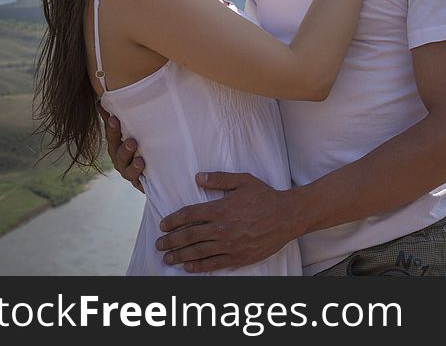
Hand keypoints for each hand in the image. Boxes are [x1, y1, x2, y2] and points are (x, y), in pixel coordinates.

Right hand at [99, 103, 143, 192]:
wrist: (156, 169)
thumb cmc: (140, 144)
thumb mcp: (131, 131)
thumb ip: (115, 118)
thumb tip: (100, 101)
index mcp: (117, 145)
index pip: (112, 136)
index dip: (112, 129)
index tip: (115, 118)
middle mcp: (120, 160)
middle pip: (118, 154)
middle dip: (124, 148)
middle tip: (132, 141)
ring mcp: (129, 172)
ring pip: (127, 169)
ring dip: (133, 165)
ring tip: (140, 159)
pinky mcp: (139, 183)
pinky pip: (139, 181)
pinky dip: (140, 176)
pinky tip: (145, 168)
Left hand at [155, 172, 297, 272]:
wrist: (286, 216)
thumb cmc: (265, 197)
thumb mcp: (243, 181)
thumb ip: (219, 179)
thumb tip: (198, 177)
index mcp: (220, 208)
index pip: (189, 215)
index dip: (172, 220)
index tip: (163, 225)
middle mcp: (221, 228)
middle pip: (188, 235)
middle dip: (171, 240)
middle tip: (159, 244)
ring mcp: (229, 244)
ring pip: (197, 252)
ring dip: (180, 255)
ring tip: (167, 258)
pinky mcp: (238, 256)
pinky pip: (213, 263)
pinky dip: (198, 266)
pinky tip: (188, 267)